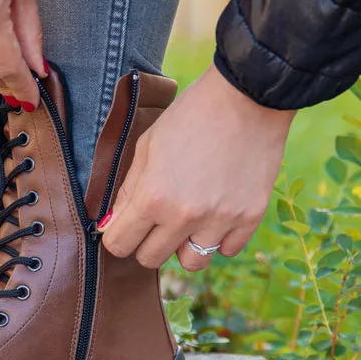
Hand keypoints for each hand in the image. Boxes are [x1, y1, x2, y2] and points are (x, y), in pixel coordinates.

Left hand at [99, 66, 295, 270]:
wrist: (247, 97)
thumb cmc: (191, 116)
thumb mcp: (148, 146)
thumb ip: (128, 191)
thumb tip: (110, 225)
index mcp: (153, 197)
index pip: (120, 245)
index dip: (118, 236)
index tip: (126, 226)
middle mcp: (185, 216)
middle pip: (151, 259)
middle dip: (148, 242)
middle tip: (158, 219)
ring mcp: (220, 221)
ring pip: (191, 262)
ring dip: (186, 245)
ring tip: (192, 218)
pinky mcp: (250, 218)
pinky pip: (227, 250)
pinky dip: (220, 237)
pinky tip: (219, 211)